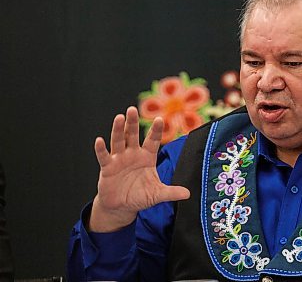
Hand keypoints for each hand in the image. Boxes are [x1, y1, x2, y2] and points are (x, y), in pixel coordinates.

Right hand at [89, 107, 189, 231]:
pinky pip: (104, 156)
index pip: (153, 140)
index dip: (156, 130)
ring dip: (118, 130)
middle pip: (132, 135)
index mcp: (147, 157)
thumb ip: (171, 192)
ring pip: (118, 141)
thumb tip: (188, 194)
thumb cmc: (140, 196)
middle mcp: (133, 154)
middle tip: (132, 109)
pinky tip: (99, 140)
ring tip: (119, 117)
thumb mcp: (157, 194)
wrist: (122, 206)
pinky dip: (101, 149)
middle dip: (132, 123)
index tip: (159, 119)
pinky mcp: (107, 168)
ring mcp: (119, 159)